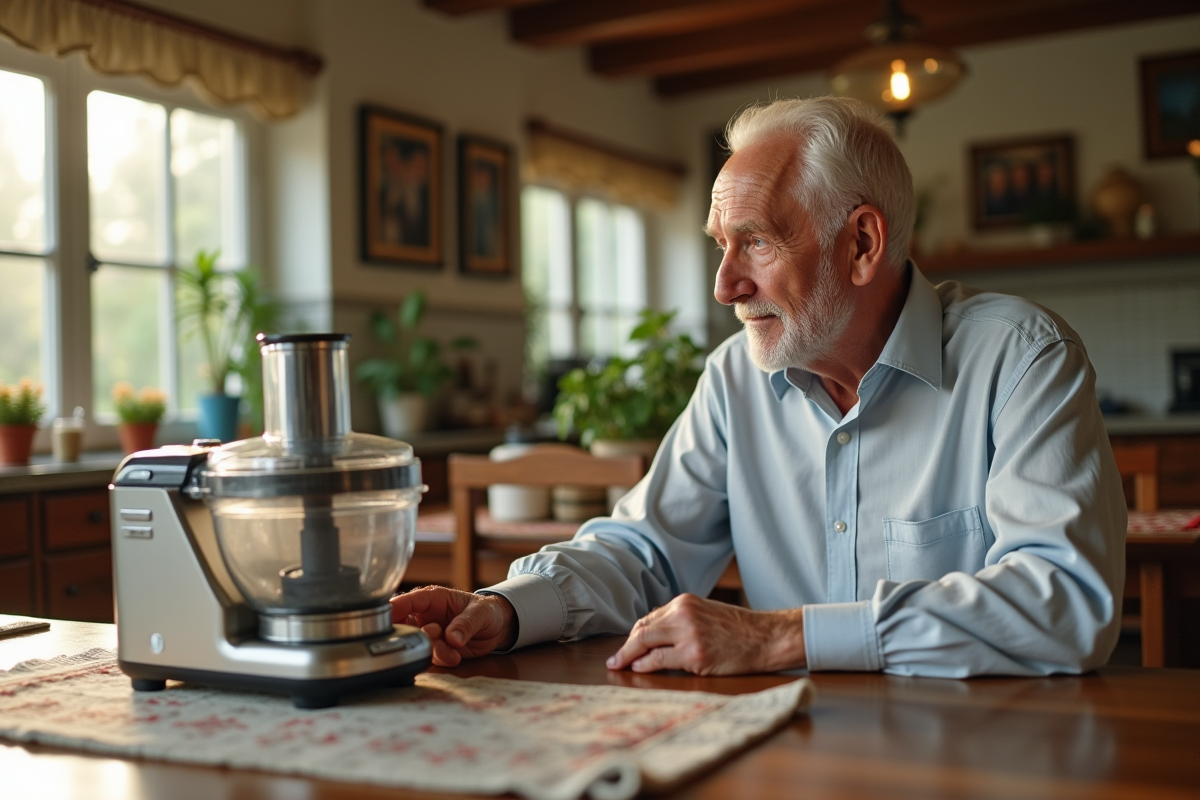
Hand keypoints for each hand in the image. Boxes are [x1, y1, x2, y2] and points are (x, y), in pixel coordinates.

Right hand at [390, 586, 516, 667]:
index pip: (406, 601)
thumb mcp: (480, 612)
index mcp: (432, 598)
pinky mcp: (436, 651)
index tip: (385, 623)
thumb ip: (465, 624)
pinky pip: (430, 659)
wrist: (498, 628)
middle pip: (404, 628)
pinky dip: (443, 660)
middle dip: (417, 637)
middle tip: (436, 636)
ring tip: (454, 652)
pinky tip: (457, 656)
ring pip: (417, 646)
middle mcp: (426, 617)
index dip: (393, 610)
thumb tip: (452, 638)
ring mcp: (429, 635)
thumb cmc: (487, 610)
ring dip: (435, 652)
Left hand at [605, 593, 805, 675]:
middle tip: (614, 660)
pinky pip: (660, 661)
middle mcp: (683, 614)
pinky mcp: (695, 656)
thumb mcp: (706, 614)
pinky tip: (639, 668)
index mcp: (685, 602)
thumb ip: (680, 621)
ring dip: (630, 656)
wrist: (765, 638)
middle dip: (626, 646)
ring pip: (646, 644)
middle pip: (642, 630)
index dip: (635, 635)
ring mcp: (689, 635)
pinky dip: (646, 665)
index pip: (650, 618)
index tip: (626, 645)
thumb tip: (652, 636)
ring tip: (620, 665)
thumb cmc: (738, 629)